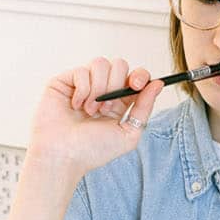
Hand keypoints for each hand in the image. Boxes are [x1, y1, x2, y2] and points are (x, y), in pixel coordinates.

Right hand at [28, 58, 163, 182]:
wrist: (62, 156)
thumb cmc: (91, 151)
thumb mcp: (128, 134)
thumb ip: (144, 108)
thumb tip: (158, 83)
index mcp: (118, 102)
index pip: (135, 77)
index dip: (139, 76)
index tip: (137, 85)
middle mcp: (101, 91)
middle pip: (119, 64)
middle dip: (115, 85)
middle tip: (106, 108)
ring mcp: (82, 84)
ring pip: (100, 63)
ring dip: (98, 89)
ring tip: (89, 110)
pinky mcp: (64, 81)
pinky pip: (81, 70)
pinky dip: (81, 90)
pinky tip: (75, 106)